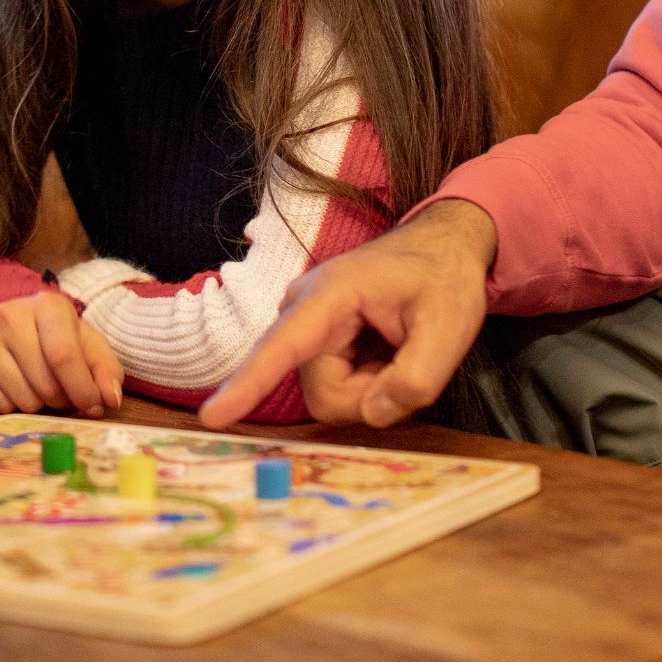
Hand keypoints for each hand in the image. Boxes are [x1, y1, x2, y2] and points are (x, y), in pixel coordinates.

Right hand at [0, 292, 122, 416]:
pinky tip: (16, 387)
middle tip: (64, 394)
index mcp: (47, 305)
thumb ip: (107, 371)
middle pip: (45, 383)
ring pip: (22, 399)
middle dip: (63, 400)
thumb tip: (109, 400)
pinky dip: (14, 406)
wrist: (10, 325)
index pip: (63, 355)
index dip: (82, 389)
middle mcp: (9, 315)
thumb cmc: (57, 337)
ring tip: (40, 387)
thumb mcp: (89, 345)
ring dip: (39, 405)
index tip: (93, 407)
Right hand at [198, 199, 496, 429]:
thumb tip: (376, 412)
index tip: (212, 416)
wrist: (441, 246)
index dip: (247, 384)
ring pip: (330, 396)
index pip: (283, 347)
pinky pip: (334, 388)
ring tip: (397, 348)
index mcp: (330, 295)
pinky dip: (368, 382)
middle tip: (410, 356)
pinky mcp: (312, 342)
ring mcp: (305, 327)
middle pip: (326, 394)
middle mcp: (303, 310)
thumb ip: (418, 378)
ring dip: (372, 387)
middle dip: (372, 393)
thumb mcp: (450, 327)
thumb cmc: (443, 277)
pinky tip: (385, 351)